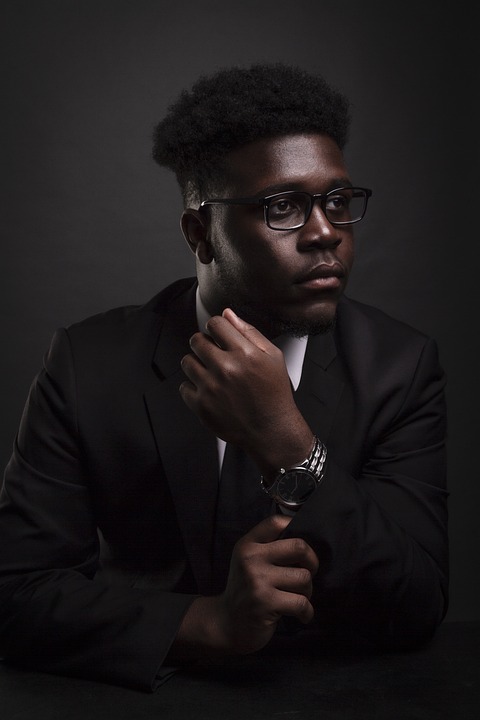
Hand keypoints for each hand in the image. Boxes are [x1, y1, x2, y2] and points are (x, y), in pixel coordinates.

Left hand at [179, 308, 312, 472]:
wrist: (271, 430)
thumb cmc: (274, 394)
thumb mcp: (273, 357)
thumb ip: (250, 332)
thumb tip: (228, 314)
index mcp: (244, 353)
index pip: (215, 324)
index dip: (217, 327)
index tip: (219, 335)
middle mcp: (226, 369)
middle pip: (196, 340)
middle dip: (203, 343)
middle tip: (213, 353)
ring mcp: (211, 388)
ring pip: (186, 362)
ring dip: (196, 364)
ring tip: (211, 373)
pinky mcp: (201, 406)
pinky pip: (184, 387)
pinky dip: (193, 387)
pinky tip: (209, 390)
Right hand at [218, 514, 318, 652]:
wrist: (227, 623)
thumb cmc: (245, 589)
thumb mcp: (248, 561)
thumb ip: (268, 545)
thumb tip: (303, 534)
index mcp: (248, 545)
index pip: (275, 522)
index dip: (295, 526)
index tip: (301, 542)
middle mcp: (251, 559)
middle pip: (299, 547)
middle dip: (312, 561)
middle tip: (308, 572)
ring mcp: (258, 581)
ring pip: (303, 577)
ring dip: (308, 590)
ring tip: (298, 596)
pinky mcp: (266, 604)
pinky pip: (301, 603)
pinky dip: (307, 611)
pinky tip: (302, 614)